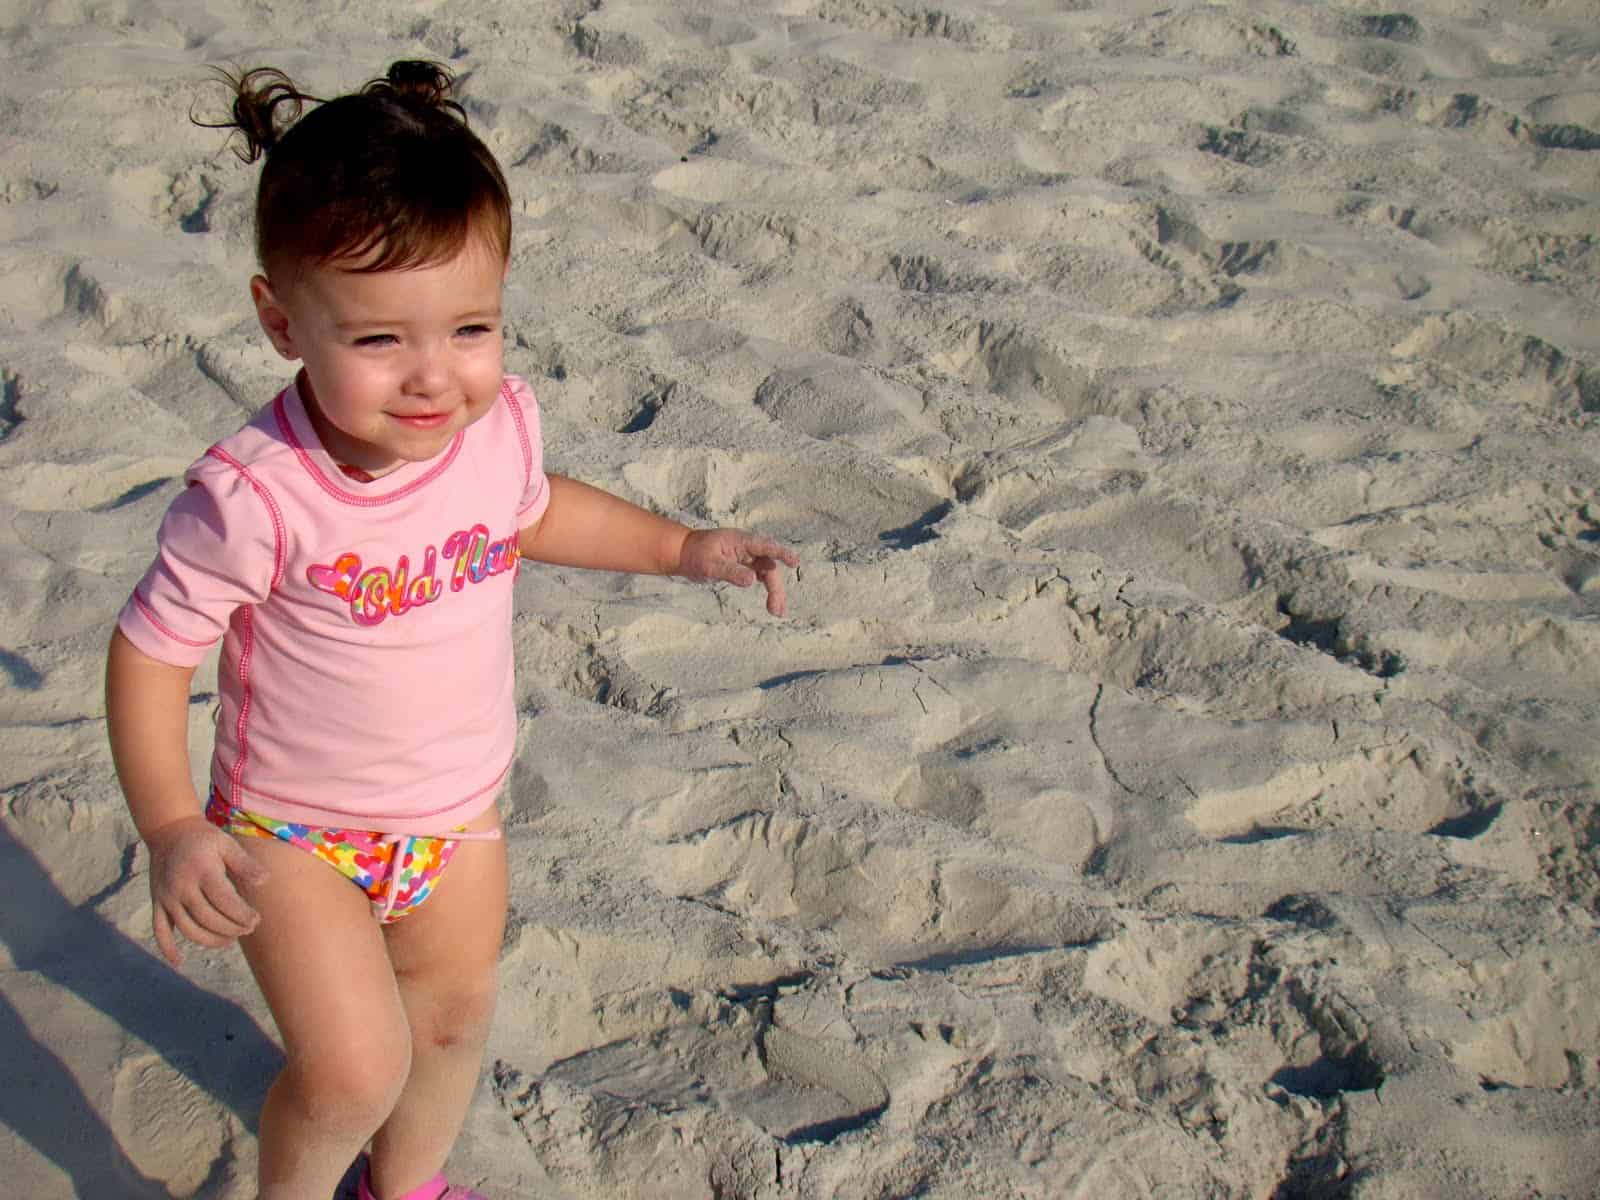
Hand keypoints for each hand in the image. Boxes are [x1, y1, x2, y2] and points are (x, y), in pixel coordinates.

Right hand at [143, 816, 268, 966]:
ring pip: (187, 929)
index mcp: (202, 872)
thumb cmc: (204, 838)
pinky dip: (167, 948)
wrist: (169, 831)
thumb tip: (264, 880)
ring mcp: (167, 897)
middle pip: (207, 919)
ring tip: (229, 940)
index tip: (256, 920)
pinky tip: (179, 961)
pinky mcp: (157, 902)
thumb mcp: (226, 844)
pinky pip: (159, 930)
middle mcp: (182, 887)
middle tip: (248, 929)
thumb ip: (244, 863)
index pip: (224, 902)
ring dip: (209, 940)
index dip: (242, 915)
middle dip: (230, 929)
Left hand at [676, 529, 800, 615]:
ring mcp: (747, 557)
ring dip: (774, 591)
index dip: (781, 553)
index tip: (794, 561)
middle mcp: (748, 548)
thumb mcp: (709, 565)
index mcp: (741, 542)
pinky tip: (771, 604)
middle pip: (769, 567)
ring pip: (767, 574)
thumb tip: (752, 580)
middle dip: (776, 588)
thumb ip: (730, 572)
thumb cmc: (695, 555)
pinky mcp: (744, 566)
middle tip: (776, 609)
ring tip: (777, 612)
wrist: (683, 553)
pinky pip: (761, 577)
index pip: (766, 546)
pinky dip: (767, 590)